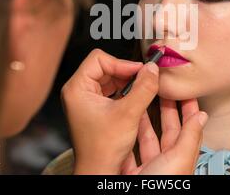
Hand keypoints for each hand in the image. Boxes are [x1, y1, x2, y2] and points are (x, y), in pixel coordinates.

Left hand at [61, 49, 158, 173]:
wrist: (99, 170)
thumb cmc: (104, 148)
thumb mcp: (129, 113)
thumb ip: (144, 88)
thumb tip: (152, 69)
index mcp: (77, 88)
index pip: (99, 59)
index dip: (121, 63)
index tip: (140, 71)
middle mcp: (77, 91)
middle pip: (104, 66)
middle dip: (126, 72)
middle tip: (144, 79)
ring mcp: (84, 99)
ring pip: (108, 77)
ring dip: (126, 82)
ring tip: (140, 90)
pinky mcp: (92, 106)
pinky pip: (109, 89)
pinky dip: (123, 91)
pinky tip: (134, 99)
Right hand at [121, 98, 207, 174]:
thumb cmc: (163, 184)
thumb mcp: (179, 157)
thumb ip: (190, 136)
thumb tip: (202, 116)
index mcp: (181, 157)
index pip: (188, 128)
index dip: (188, 109)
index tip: (185, 92)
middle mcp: (167, 162)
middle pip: (167, 131)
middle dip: (165, 109)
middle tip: (163, 90)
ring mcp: (150, 168)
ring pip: (147, 140)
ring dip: (143, 122)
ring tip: (140, 103)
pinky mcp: (133, 174)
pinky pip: (129, 152)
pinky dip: (126, 140)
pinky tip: (123, 128)